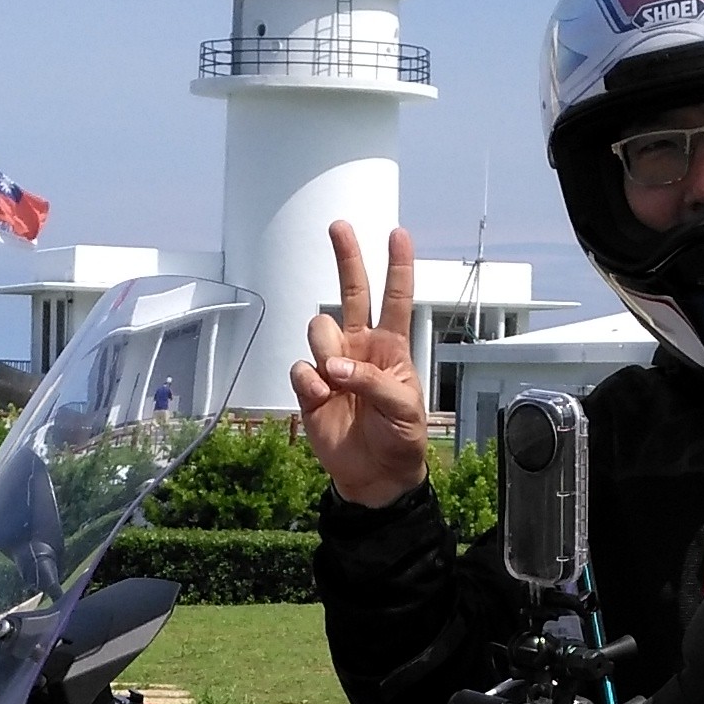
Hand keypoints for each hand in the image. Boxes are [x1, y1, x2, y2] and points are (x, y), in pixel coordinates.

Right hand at [288, 221, 430, 510]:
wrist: (375, 476)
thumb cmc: (400, 438)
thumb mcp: (403, 408)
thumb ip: (372, 381)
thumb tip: (333, 367)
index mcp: (391, 347)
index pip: (395, 299)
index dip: (397, 266)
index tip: (397, 233)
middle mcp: (360, 347)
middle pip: (351, 293)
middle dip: (346, 258)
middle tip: (338, 227)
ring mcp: (333, 365)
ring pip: (319, 328)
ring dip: (326, 348)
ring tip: (336, 380)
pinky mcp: (309, 387)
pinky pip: (300, 367)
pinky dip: (310, 382)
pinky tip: (322, 400)